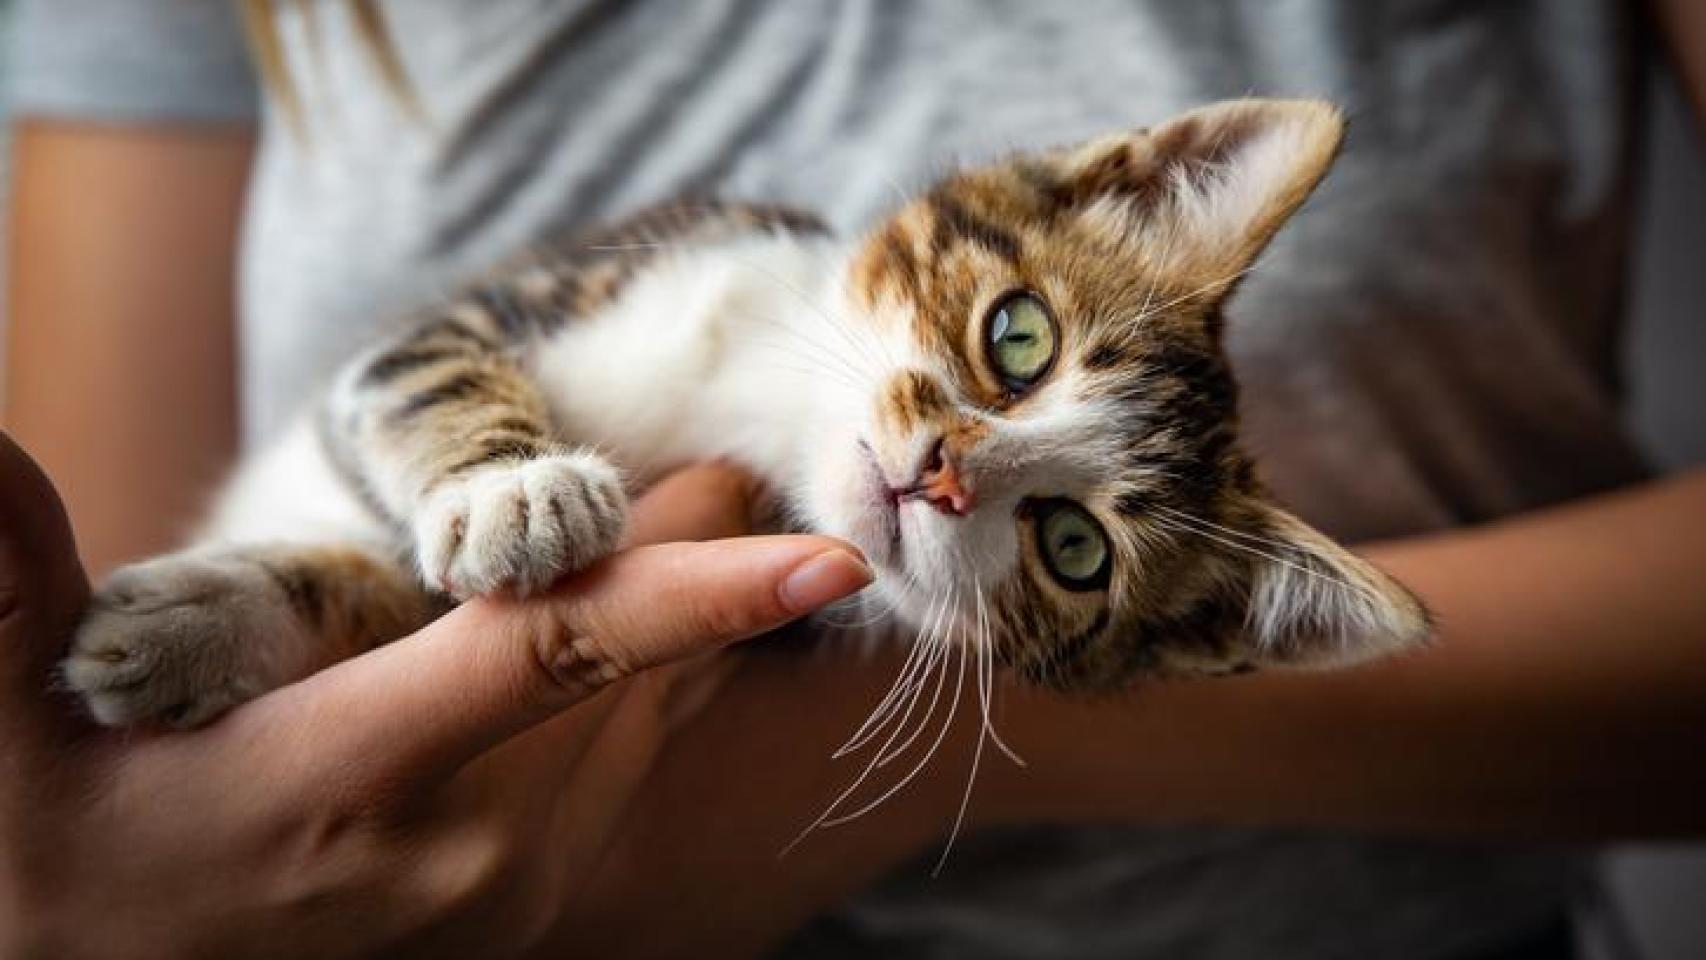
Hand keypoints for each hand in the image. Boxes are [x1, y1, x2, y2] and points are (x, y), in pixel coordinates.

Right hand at [0, 433, 869, 958]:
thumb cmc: (79, 864)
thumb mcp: (16, 746)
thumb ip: (8, 595)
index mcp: (352, 778)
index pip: (547, 655)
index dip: (691, 596)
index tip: (823, 555)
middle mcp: (471, 842)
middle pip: (642, 662)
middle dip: (693, 549)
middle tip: (706, 467)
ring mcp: (523, 885)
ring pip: (665, 708)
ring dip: (693, 612)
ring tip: (685, 529)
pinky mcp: (545, 899)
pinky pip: (650, 756)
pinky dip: (677, 676)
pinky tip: (663, 633)